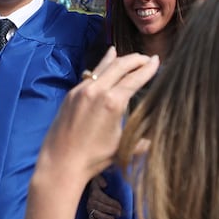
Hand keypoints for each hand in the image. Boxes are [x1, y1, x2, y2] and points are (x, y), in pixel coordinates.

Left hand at [35, 49, 159, 193]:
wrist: (61, 162)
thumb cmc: (94, 158)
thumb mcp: (122, 147)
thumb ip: (142, 142)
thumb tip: (155, 141)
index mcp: (113, 102)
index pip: (135, 78)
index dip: (148, 68)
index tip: (157, 60)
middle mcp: (97, 90)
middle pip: (120, 65)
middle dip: (136, 59)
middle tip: (147, 58)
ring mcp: (82, 90)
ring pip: (103, 66)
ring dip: (118, 59)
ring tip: (129, 56)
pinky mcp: (71, 93)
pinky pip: (90, 74)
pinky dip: (102, 66)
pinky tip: (107, 60)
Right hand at [85, 173, 122, 218]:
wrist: (88, 186)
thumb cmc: (97, 183)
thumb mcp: (98, 178)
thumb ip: (101, 180)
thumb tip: (105, 185)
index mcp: (95, 193)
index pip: (105, 199)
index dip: (113, 203)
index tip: (120, 206)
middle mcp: (91, 201)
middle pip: (101, 207)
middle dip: (111, 211)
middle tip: (119, 214)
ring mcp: (89, 207)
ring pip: (97, 214)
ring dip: (105, 217)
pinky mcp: (88, 212)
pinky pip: (90, 218)